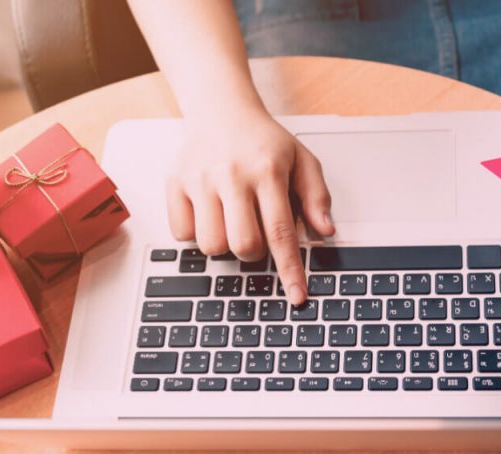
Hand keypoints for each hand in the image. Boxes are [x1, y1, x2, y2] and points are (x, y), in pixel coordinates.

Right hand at [166, 107, 334, 304]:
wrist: (222, 110)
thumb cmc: (264, 141)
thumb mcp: (302, 160)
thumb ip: (316, 196)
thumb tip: (325, 231)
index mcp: (267, 171)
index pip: (281, 232)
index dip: (290, 269)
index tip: (297, 296)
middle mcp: (231, 175)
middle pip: (243, 245)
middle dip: (254, 252)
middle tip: (256, 231)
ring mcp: (199, 180)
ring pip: (211, 245)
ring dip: (225, 244)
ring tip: (232, 219)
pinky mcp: (175, 184)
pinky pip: (182, 234)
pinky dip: (196, 233)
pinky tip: (209, 212)